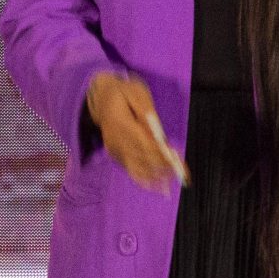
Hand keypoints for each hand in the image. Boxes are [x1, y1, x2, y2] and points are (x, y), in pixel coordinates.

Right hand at [83, 73, 187, 192]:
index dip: (158, 152)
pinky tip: (155, 185)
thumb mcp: (136, 93)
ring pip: (134, 165)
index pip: (140, 140)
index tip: (174, 157)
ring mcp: (112, 146)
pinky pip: (128, 168)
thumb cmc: (124, 92)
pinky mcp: (113, 153)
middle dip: (160, 165)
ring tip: (170, 181)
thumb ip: (147, 112)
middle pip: (139, 155)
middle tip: (178, 171)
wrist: (100, 96)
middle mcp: (113, 136)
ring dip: (153, 174)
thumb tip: (158, 133)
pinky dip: (142, 177)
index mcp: (118, 120)